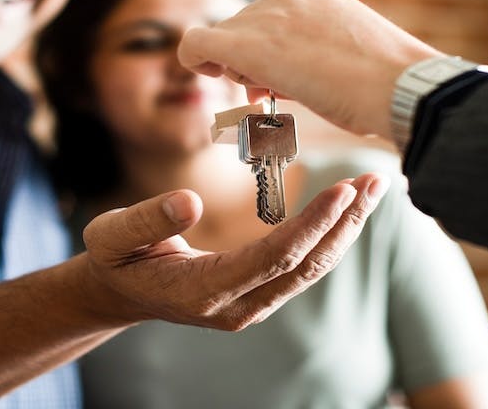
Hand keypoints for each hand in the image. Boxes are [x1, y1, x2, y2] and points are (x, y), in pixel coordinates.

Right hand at [80, 172, 388, 329]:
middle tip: (375, 181)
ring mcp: (250, 306)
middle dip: (344, 224)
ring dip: (345, 230)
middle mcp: (235, 306)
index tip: (342, 190)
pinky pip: (302, 268)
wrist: (119, 293)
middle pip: (304, 266)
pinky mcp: (258, 296)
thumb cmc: (115, 257)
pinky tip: (347, 209)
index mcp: (203, 290)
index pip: (272, 257)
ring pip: (310, 269)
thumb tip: (188, 199)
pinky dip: (330, 236)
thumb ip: (146, 219)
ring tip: (373, 189)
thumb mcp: (112, 234)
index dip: (311, 225)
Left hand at [178, 0, 441, 138]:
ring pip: (225, 38)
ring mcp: (268, 16)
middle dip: (247, 62)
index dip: (265, 52)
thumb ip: (314, 60)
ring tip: (264, 93)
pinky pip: (199, 42)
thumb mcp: (350, 59)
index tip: (277, 79)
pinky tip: (203, 72)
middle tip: (263, 93)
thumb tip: (280, 81)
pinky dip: (194, 57)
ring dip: (234, 68)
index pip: (270, 21)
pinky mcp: (248, 43)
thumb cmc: (385, 87)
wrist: (399, 87)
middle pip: (243, 28)